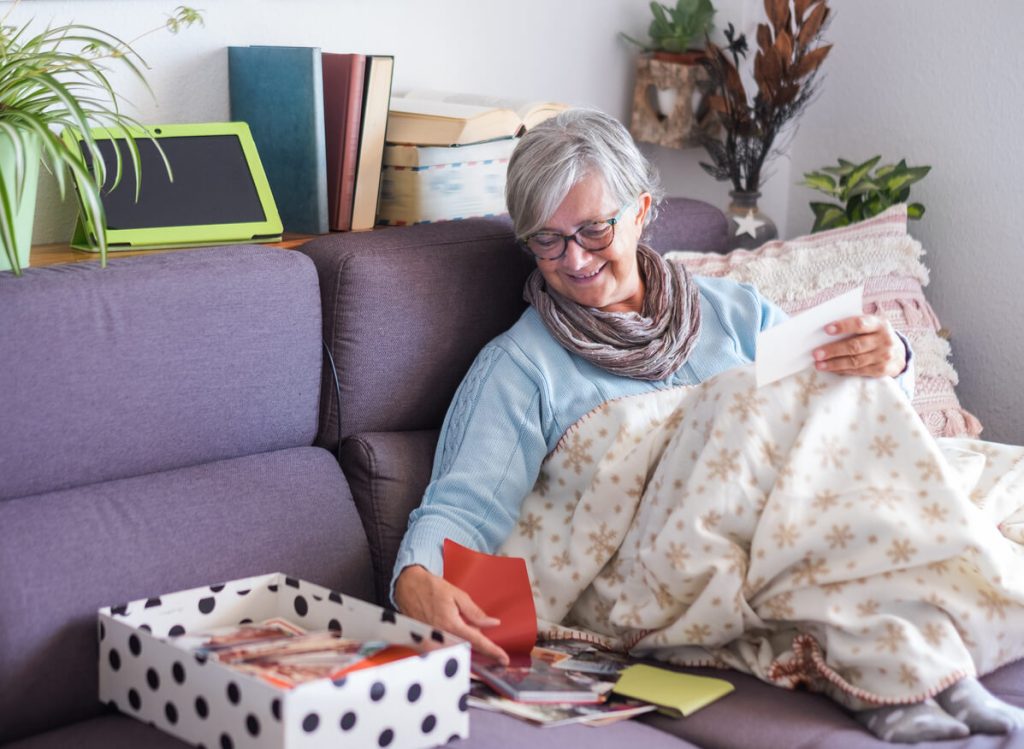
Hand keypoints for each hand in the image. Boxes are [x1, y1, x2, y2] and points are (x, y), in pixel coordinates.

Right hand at [394, 564, 509, 664]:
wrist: (407, 587)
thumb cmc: (431, 588)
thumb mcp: (457, 595)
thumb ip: (475, 612)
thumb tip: (492, 623)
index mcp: (450, 625)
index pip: (477, 642)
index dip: (492, 651)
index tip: (504, 659)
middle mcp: (439, 638)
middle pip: (466, 648)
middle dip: (473, 639)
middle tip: (464, 620)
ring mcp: (429, 644)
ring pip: (454, 650)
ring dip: (461, 641)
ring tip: (450, 620)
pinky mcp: (421, 646)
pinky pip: (442, 650)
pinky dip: (449, 642)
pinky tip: (445, 627)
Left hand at [813, 314, 905, 377]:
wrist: (899, 353)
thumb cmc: (875, 335)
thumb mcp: (871, 325)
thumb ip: (854, 325)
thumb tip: (825, 331)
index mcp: (880, 324)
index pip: (860, 324)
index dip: (843, 326)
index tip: (826, 329)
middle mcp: (884, 340)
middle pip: (855, 346)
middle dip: (833, 350)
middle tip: (816, 354)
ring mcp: (884, 356)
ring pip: (855, 361)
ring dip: (834, 364)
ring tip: (819, 364)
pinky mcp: (882, 370)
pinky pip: (858, 371)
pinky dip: (842, 370)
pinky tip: (831, 369)